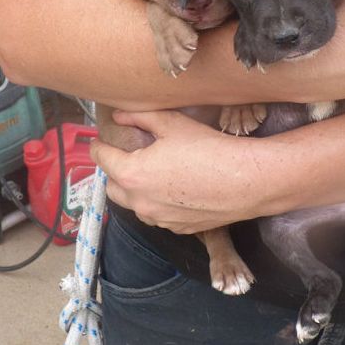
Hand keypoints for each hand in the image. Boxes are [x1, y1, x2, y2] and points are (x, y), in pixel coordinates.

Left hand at [90, 110, 264, 233]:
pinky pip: (158, 215)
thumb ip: (139, 117)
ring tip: (154, 173)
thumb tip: (119, 116)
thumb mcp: (172, 123)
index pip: (102, 159)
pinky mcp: (178, 228)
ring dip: (136, 190)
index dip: (99, 147)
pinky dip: (158, 203)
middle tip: (129, 157)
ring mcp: (158, 219)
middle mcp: (139, 202)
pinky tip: (176, 189)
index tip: (100, 141)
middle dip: (115, 172)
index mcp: (131, 174)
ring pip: (135, 205)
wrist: (246, 181)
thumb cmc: (209, 149)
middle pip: (112, 187)